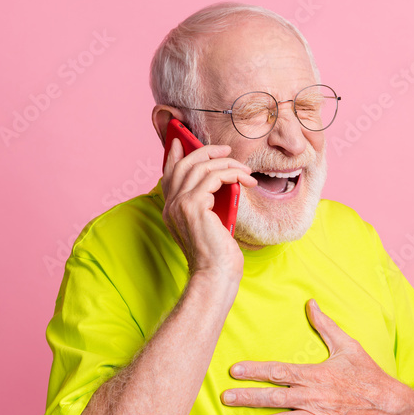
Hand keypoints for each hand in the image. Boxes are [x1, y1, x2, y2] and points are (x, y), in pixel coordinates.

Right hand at [161, 137, 256, 280]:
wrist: (216, 275)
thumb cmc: (217, 255)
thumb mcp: (210, 224)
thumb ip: (207, 204)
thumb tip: (220, 181)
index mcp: (171, 210)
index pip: (169, 174)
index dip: (175, 155)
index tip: (181, 140)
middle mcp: (170, 206)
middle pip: (184, 164)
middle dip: (206, 151)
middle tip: (226, 151)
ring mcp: (179, 205)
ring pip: (201, 167)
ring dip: (227, 164)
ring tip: (244, 169)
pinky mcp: (194, 206)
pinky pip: (214, 177)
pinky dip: (231, 173)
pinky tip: (244, 179)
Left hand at [221, 299, 405, 414]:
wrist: (389, 407)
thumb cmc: (368, 374)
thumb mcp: (348, 345)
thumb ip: (326, 325)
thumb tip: (310, 302)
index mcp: (315, 375)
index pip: (279, 372)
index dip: (256, 371)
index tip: (235, 371)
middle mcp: (313, 398)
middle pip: (273, 398)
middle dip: (247, 398)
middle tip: (224, 397)